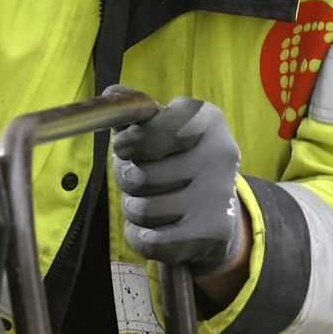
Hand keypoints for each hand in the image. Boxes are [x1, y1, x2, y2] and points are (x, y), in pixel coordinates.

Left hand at [115, 96, 246, 276]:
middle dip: (127, 181)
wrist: (217, 215)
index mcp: (207, 120)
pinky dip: (141, 237)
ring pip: (140, 209)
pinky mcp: (213, 232)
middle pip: (137, 174)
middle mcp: (220, 154)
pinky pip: (149, 240)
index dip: (128, 142)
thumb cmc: (178, 162)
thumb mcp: (161, 129)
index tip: (124, 148)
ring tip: (152, 204)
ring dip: (134, 211)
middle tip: (141, 181)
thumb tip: (112, 93)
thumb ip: (136, 113)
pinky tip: (158, 229)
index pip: (152, 128)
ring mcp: (218, 195)